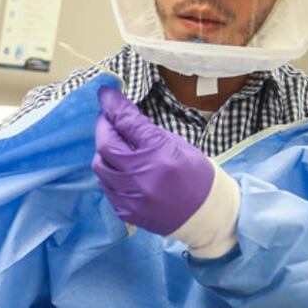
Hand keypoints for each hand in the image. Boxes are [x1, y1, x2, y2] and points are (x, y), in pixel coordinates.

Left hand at [93, 85, 239, 257]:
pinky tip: (119, 168)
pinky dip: (109, 173)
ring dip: (104, 152)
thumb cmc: (196, 175)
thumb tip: (124, 117)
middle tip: (107, 118)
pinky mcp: (126, 211)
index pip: (127, 123)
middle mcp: (141, 176)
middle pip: (106, 145)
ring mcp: (131, 197)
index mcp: (159, 153)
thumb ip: (148, 133)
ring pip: (100, 167)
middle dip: (103, 127)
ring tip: (114, 144)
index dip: (112, 106)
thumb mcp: (177, 145)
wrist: (207, 214)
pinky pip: (107, 187)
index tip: (105, 93)